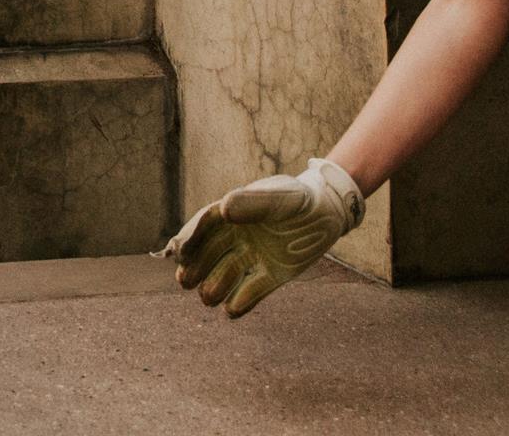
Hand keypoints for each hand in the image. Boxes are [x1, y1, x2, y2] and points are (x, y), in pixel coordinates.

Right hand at [162, 158, 363, 317]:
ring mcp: (254, 256)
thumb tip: (224, 211)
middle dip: (195, 267)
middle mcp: (238, 236)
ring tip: (207, 299)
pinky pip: (253, 289)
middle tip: (184, 281)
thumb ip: (255, 203)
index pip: (205, 225)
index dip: (191, 237)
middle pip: (210, 252)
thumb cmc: (301, 199)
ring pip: (228, 273)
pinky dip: (242, 301)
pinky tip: (232, 311)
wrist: (328, 213)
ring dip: (215, 286)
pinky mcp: (271, 275)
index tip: (180, 251)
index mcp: (234, 212)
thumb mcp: (281, 198)